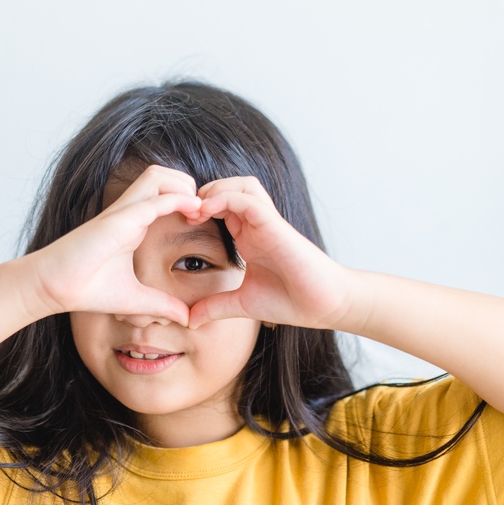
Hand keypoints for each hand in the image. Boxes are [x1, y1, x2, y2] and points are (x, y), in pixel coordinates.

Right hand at [32, 165, 202, 325]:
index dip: (188, 201)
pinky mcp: (119, 220)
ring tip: (197, 208)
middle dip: (188, 184)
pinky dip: (176, 200)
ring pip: (157, 175)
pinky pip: (152, 199)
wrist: (53, 287)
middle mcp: (129, 212)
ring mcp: (123, 212)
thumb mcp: (135, 299)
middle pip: (163, 174)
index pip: (164, 194)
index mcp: (133, 223)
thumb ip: (161, 305)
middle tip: (202, 210)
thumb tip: (185, 318)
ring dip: (182, 185)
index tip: (201, 221)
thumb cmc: (87, 289)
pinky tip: (192, 213)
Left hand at [186, 176, 350, 328]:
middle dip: (202, 194)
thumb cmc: (291, 301)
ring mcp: (267, 221)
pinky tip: (207, 211)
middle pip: (228, 187)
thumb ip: (216, 307)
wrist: (324, 305)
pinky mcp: (275, 224)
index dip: (197, 209)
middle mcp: (256, 224)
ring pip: (240, 184)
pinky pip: (247, 198)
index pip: (220, 206)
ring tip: (196, 209)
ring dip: (215, 190)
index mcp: (248, 236)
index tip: (179, 224)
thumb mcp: (242, 304)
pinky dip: (225, 198)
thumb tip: (189, 320)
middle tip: (182, 212)